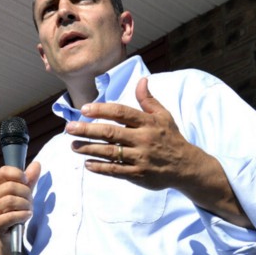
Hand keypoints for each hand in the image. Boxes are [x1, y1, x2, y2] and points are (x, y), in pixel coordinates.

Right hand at [0, 162, 41, 241]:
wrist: (12, 234)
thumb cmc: (16, 211)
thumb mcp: (25, 193)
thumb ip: (30, 179)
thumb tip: (37, 164)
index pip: (3, 171)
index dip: (17, 173)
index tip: (26, 181)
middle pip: (10, 186)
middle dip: (26, 193)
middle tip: (30, 201)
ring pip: (11, 200)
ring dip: (25, 205)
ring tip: (28, 210)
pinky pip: (11, 216)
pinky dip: (23, 215)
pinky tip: (26, 216)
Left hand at [66, 77, 251, 226]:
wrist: (186, 166)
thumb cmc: (170, 137)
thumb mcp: (163, 116)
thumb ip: (148, 100)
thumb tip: (141, 80)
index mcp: (148, 122)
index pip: (122, 113)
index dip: (102, 110)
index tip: (84, 109)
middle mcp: (143, 139)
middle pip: (111, 133)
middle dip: (88, 130)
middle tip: (70, 128)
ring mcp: (141, 158)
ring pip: (111, 153)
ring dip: (89, 149)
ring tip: (73, 146)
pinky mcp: (139, 174)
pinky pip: (116, 171)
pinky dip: (101, 168)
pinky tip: (87, 163)